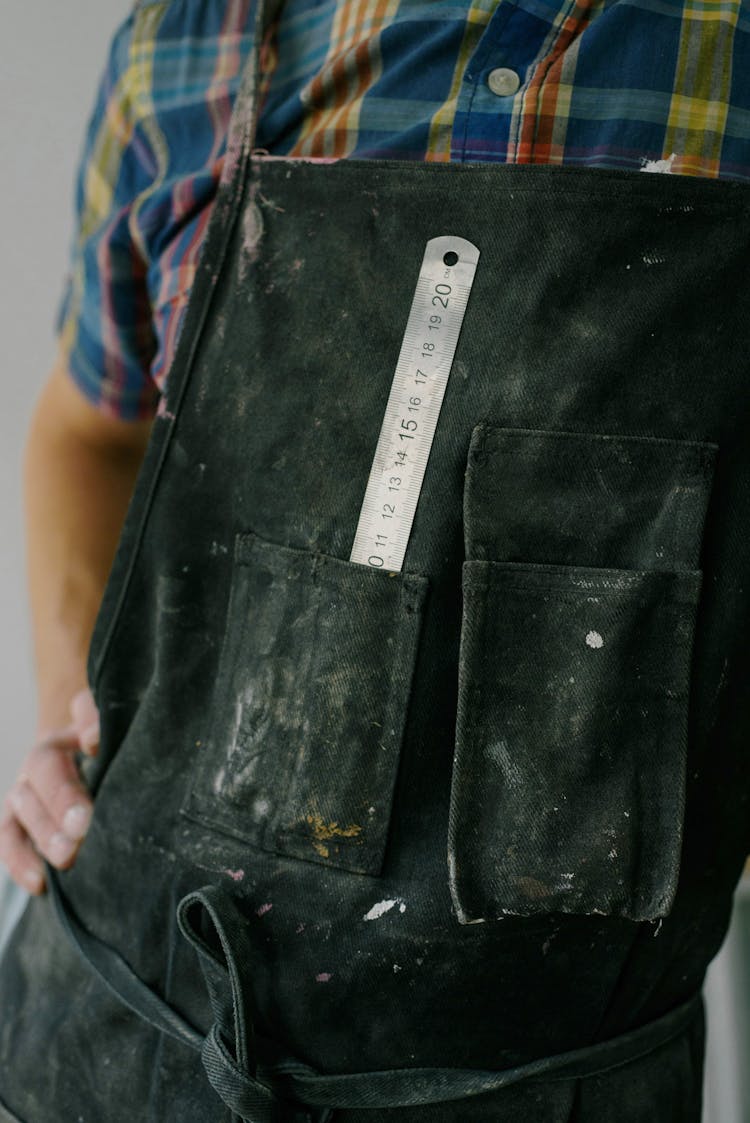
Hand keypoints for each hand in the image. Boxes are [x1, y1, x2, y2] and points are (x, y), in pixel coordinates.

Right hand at [0, 687, 99, 894]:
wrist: (93, 763)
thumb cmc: (108, 750)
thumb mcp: (109, 731)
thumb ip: (99, 723)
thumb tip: (93, 739)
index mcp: (58, 743)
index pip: (52, 755)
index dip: (68, 774)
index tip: (85, 800)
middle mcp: (34, 768)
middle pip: (36, 781)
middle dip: (59, 806)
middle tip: (82, 831)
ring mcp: (23, 796)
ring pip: (20, 814)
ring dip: (44, 837)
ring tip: (68, 858)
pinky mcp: (18, 825)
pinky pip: (9, 843)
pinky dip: (20, 863)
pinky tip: (40, 884)